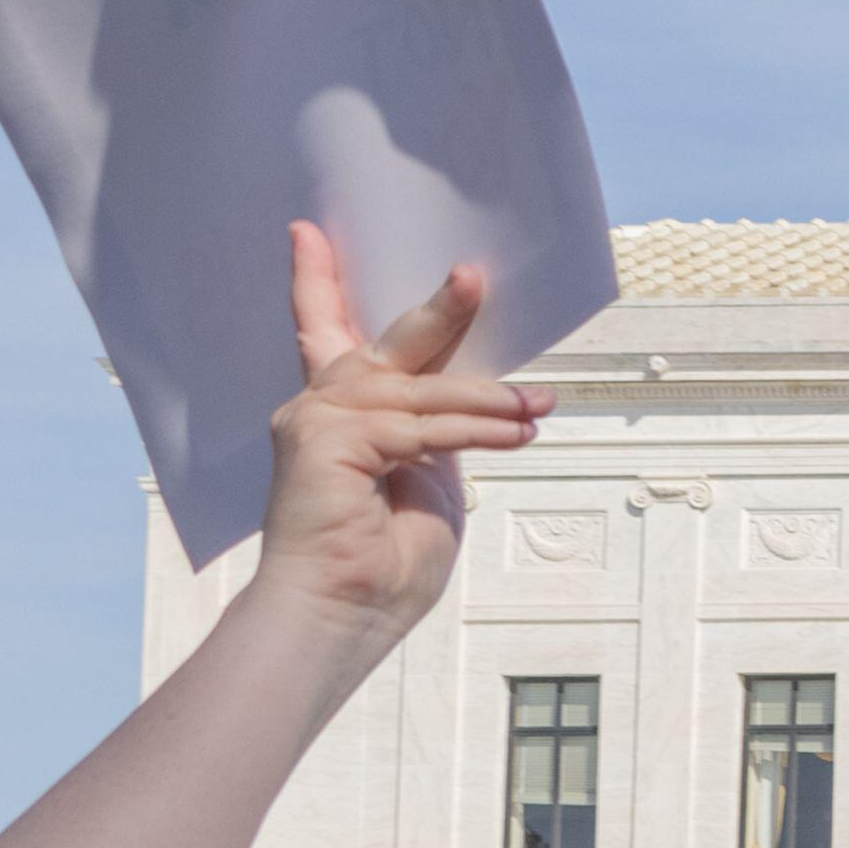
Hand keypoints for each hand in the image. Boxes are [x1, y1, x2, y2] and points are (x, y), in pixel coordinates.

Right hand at [247, 218, 544, 656]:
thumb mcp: (426, 483)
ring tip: (540, 409)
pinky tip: (517, 437)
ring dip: (490, 401)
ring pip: (420, 390)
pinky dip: (475, 431)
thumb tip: (480, 405)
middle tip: (471, 274)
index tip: (308, 232)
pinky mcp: (326, 442)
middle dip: (438, 309)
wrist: (342, 616)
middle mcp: (319, 408)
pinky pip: (420, 426)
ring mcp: (316, 421)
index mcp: (338, 415)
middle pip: (385, 343)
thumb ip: (436, 435)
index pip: (325, 334)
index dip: (317, 282)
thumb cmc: (382, 565)